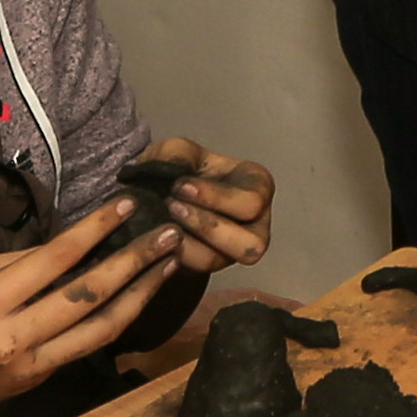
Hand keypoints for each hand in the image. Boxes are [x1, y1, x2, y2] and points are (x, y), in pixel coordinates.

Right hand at [0, 199, 185, 416]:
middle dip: (134, 263)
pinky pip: (84, 347)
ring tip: (167, 266)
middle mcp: (14, 337)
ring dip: (140, 296)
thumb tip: (69, 247)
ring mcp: (30, 365)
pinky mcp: (38, 381)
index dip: (95, 230)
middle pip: (88, 295)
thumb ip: (16, 267)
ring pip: (101, 329)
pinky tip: (136, 298)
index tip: (126, 205)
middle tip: (168, 235)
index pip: (55, 260)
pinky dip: (114, 321)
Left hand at [144, 147, 276, 273]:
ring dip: (190, 243)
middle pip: (249, 241)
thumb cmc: (182, 168)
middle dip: (207, 225)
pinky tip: (159, 235)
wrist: (160, 191)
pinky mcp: (211, 263)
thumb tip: (174, 171)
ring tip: (164, 221)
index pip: (252, 201)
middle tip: (171, 206)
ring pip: (222, 259)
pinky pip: (198, 267)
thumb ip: (178, 154)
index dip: (216, 198)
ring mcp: (234, 248)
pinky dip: (176, 252)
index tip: (180, 186)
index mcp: (257, 186)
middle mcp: (256, 222)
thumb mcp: (178, 149)